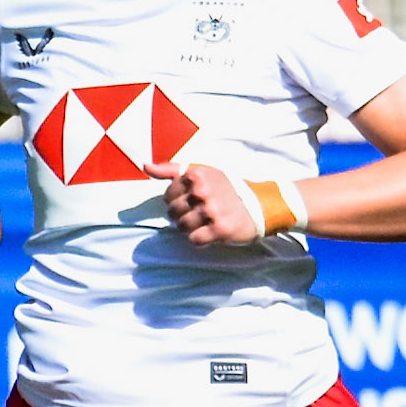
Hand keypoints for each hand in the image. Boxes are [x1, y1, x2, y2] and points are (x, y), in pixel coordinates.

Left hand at [143, 161, 259, 245]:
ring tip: (204, 223)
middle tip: (199, 214)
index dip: (178, 201)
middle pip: (173, 212)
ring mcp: (211, 210)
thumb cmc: (226, 188)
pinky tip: (210, 231)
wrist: (260, 205)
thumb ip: (172, 170)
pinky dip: (200, 239)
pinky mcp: (219, 229)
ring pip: (181, 227)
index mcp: (196, 175)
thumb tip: (146, 166)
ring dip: (190, 228)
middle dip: (182, 216)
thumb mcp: (202, 172)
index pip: (168, 195)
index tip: (192, 201)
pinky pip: (194, 240)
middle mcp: (203, 191)